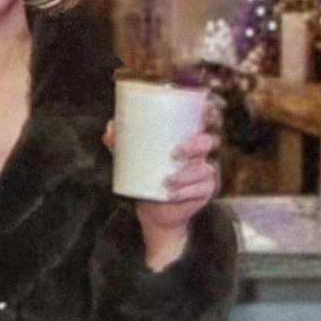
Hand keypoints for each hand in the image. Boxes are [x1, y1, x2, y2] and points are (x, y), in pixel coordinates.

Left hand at [104, 95, 222, 268]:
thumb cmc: (145, 174)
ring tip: (166, 181)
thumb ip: (119, 142)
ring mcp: (204, 171)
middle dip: (196, 144)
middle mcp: (200, 152)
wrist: (152, 209)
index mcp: (188, 136)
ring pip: (205, 168)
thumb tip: (111, 127)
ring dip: (187, 174)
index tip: (201, 111)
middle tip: (175, 153)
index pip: (206, 119)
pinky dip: (186, 192)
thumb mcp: (130, 157)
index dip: (209, 112)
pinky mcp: (204, 191)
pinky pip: (201, 189)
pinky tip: (172, 194)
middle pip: (209, 141)